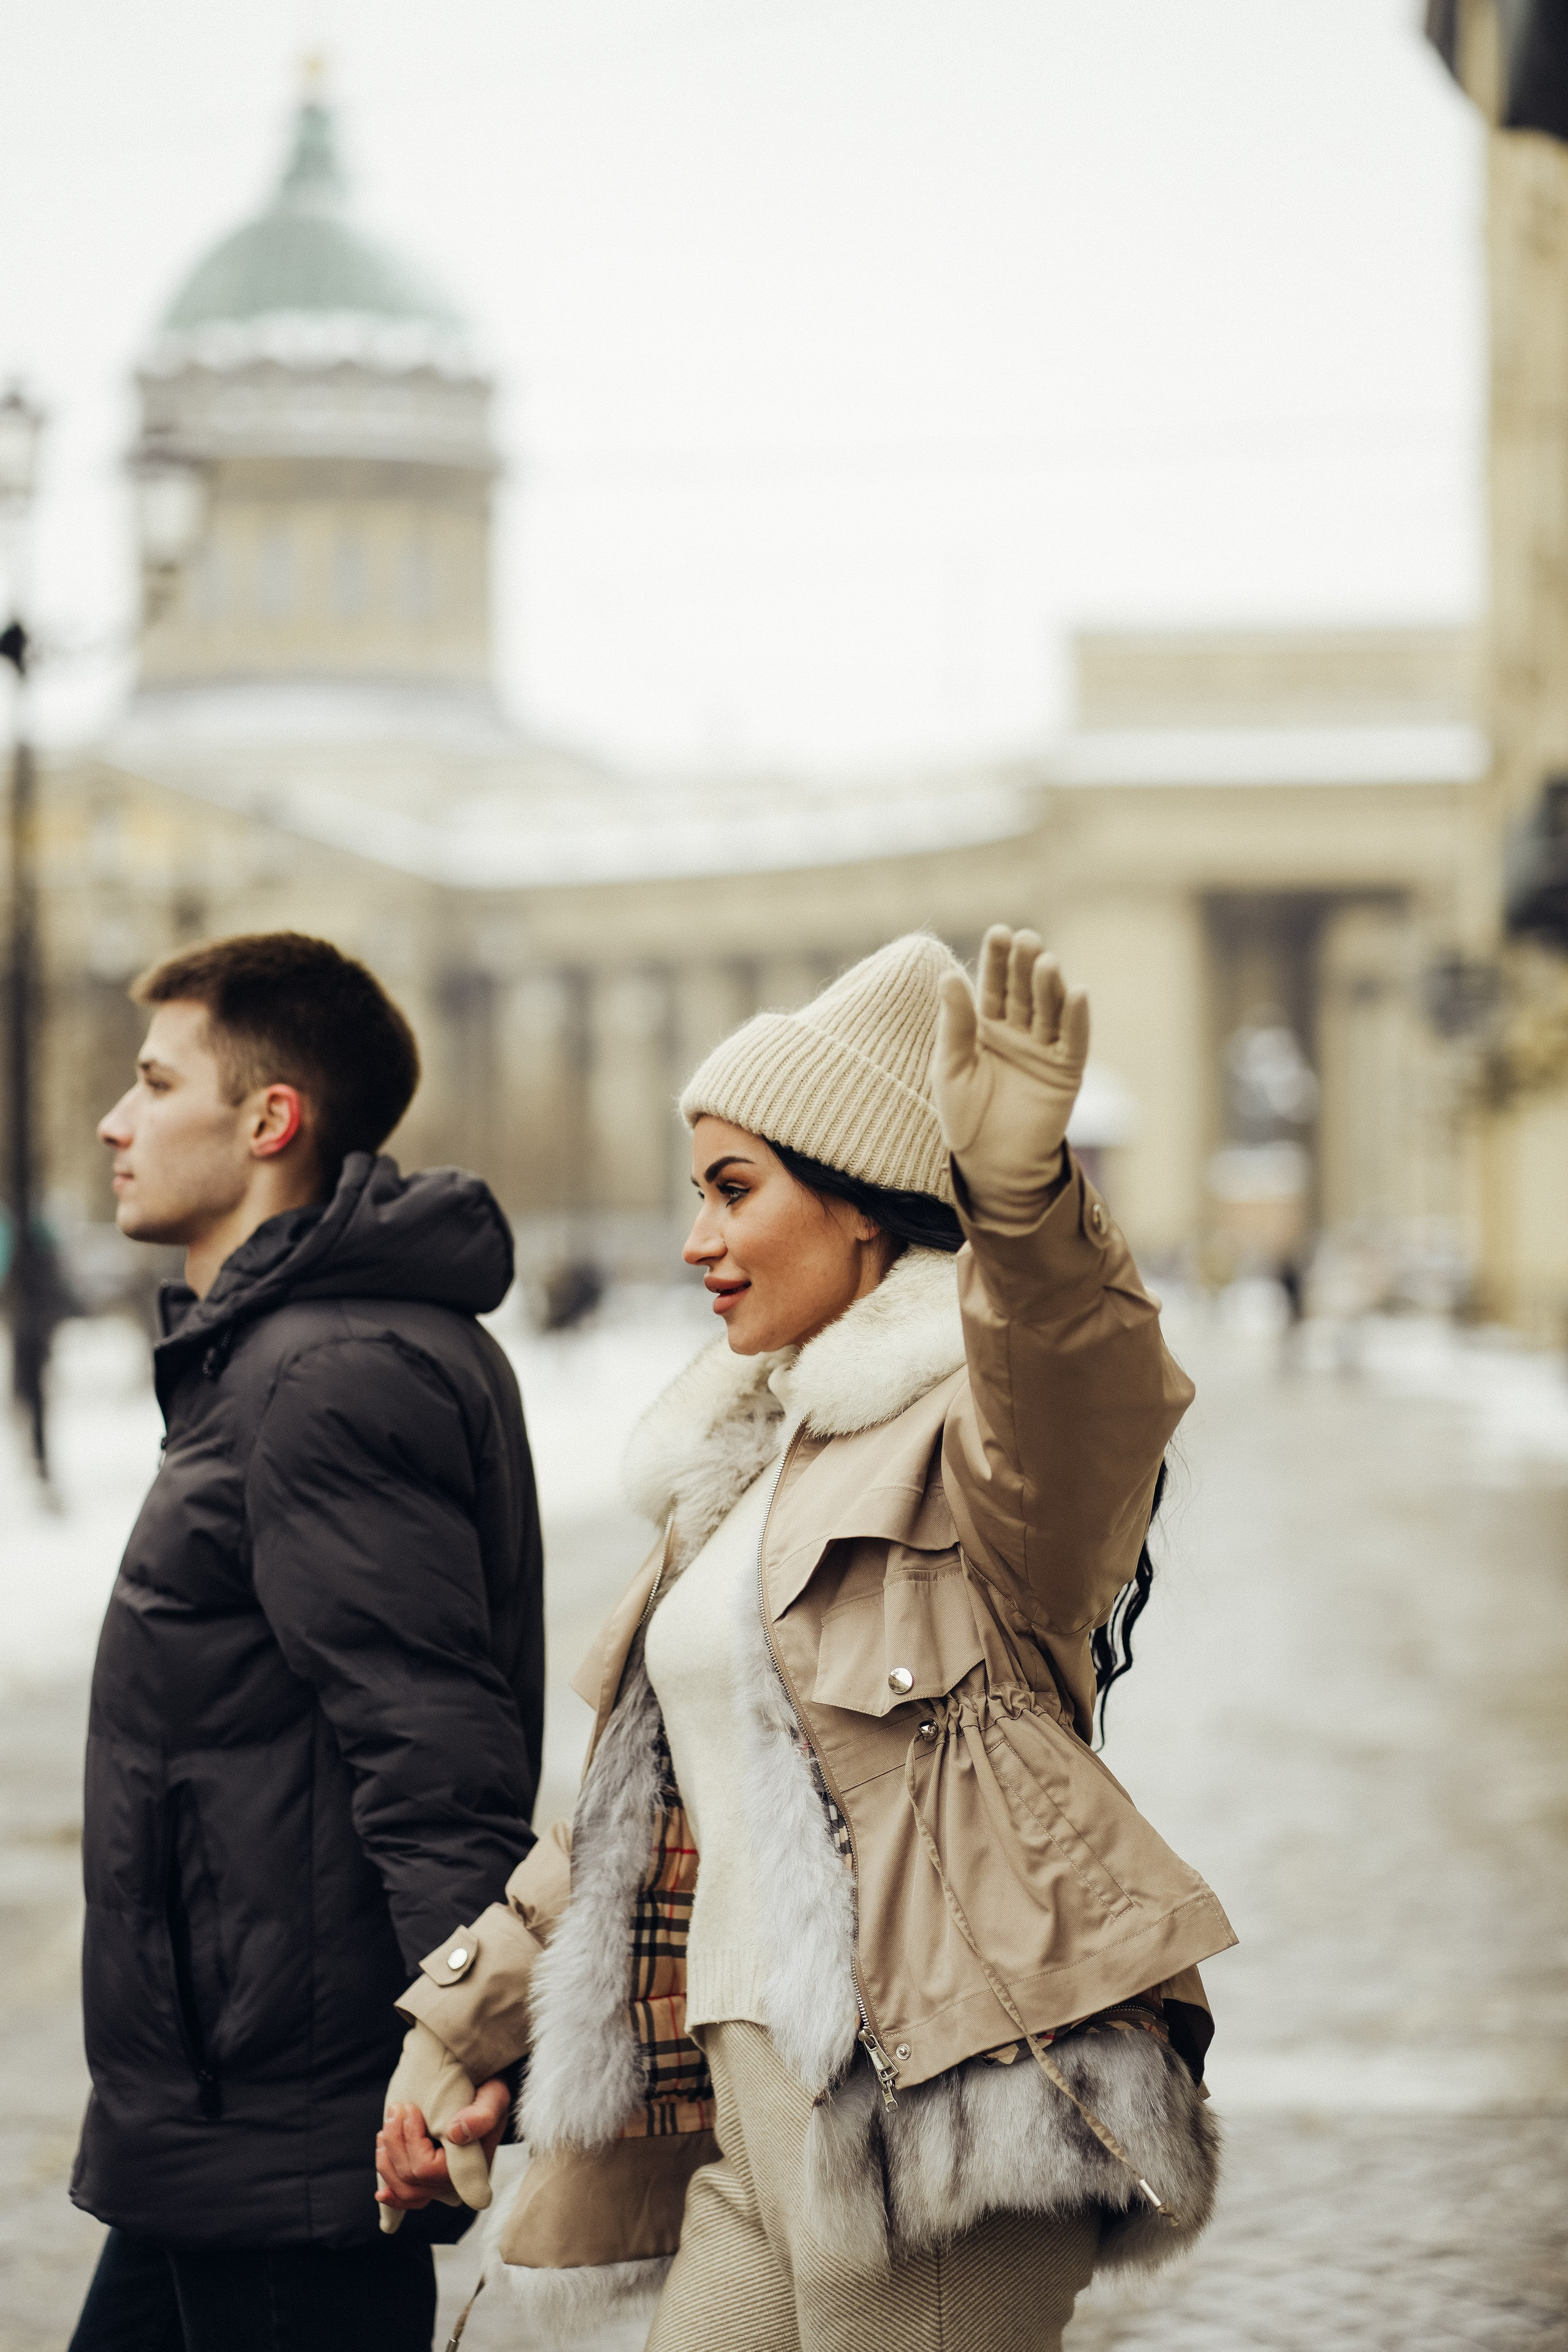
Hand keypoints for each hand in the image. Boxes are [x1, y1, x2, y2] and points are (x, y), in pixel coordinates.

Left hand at [374, 2021, 508, 2233]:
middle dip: (395, 2142)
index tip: (410, 2109)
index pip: (426, 2169)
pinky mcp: (430, 2182)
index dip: (411, 2142)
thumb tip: (454, 2133)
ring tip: (388, 2127)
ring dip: (388, 2159)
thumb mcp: (494, 2096)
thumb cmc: (490, 2095)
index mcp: (472, 2168)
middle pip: (410, 2179)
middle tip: (397, 2109)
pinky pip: (408, 2198)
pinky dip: (392, 2193)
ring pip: (404, 2190)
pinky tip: (380, 2192)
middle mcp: (456, 2184)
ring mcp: (441, 2186)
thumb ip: (483, 2114)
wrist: (484, 2092)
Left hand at [933, 927, 1088, 1225]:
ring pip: (1050, 1010)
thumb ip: (955, 1023)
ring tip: (1046, 961)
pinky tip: (1078, 992)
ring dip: (1050, 985)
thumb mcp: (951, 1067)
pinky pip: (1074, 1040)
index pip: (994, 986)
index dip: (997, 960)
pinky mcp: (1066, 1071)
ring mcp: (1045, 1050)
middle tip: (1026, 938)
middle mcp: (1019, 1032)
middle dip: (1025, 965)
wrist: (991, 1163)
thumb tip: (949, 975)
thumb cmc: (964, 1116)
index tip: (999, 932)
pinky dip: (1077, 1017)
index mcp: (987, 1027)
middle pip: (1024, 992)